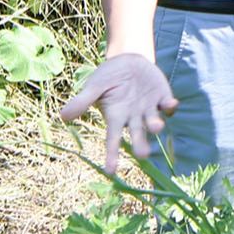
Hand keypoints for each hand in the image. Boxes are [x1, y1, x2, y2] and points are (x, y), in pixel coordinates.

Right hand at [60, 50, 176, 172]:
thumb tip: (63, 117)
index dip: (112, 155)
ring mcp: (149, 109)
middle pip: (137, 135)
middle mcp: (134, 118)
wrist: (128, 61)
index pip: (112, 139)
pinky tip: (171, 103)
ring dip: (156, 125)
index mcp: (116, 117)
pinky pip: (168, 105)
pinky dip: (170, 106)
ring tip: (155, 126)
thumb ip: (82, 101)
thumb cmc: (108, 77)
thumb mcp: (93, 87)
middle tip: (142, 154)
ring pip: (154, 122)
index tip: (110, 172)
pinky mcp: (162, 97)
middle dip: (140, 145)